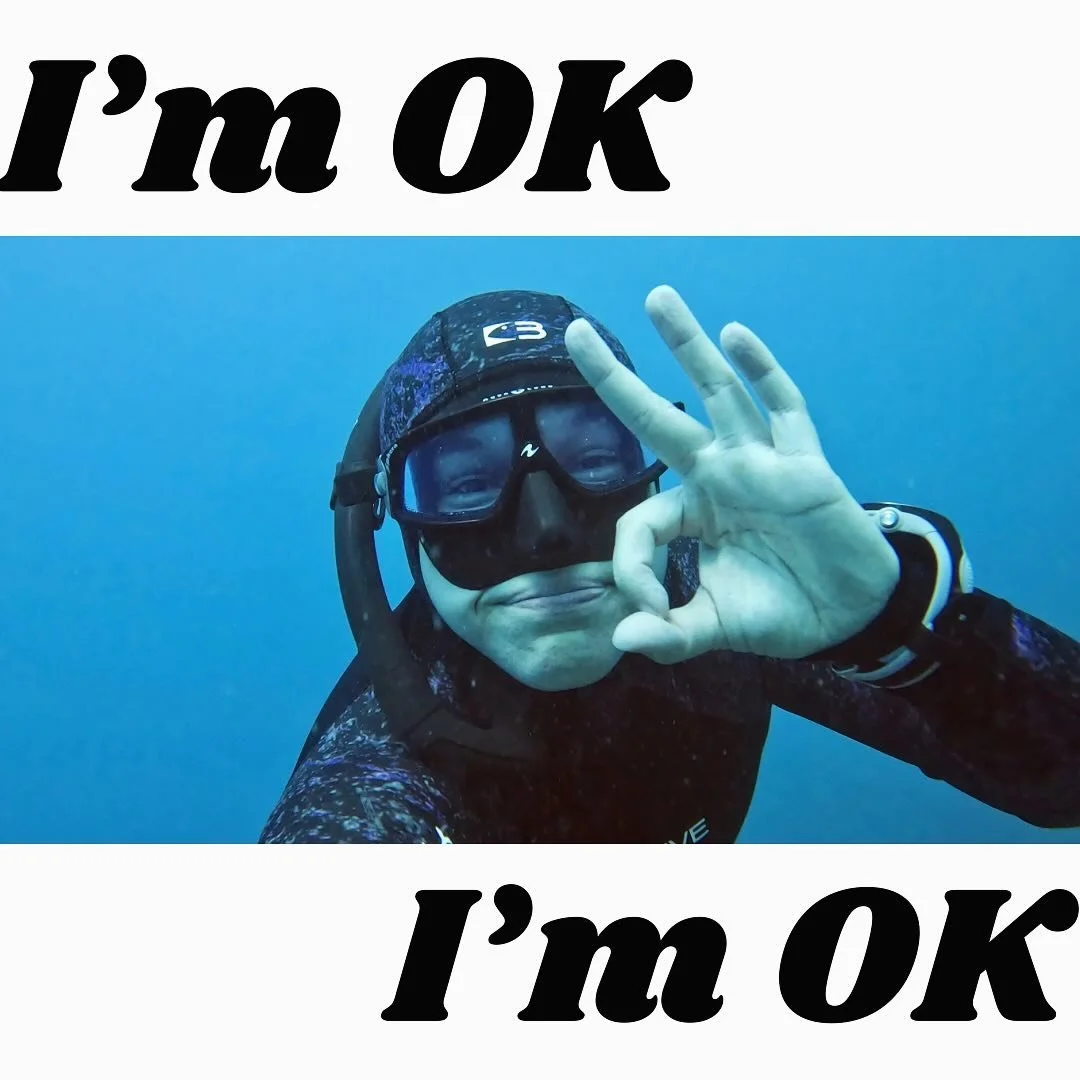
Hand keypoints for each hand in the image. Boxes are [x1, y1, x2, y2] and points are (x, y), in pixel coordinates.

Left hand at [563, 285, 899, 662]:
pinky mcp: (804, 464)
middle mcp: (718, 475)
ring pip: (718, 393)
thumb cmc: (779, 610)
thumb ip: (669, 635)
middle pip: (656, 419)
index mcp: (691, 512)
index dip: (631, 568)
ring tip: (656, 297)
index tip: (650, 612)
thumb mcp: (714, 627)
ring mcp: (759, 462)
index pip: (639, 521)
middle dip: (614, 380)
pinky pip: (784, 409)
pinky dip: (762, 371)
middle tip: (575, 331)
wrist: (849, 615)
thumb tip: (621, 641)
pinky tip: (736, 334)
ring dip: (689, 346)